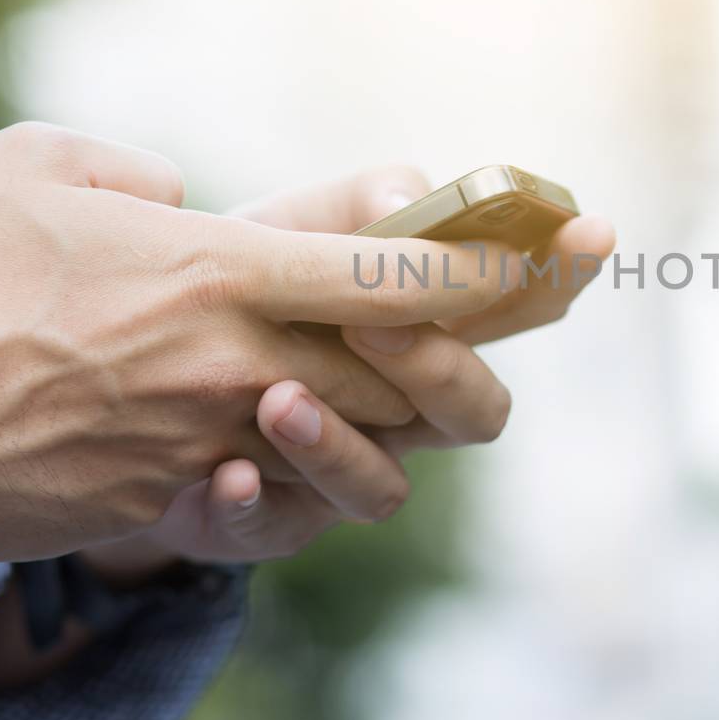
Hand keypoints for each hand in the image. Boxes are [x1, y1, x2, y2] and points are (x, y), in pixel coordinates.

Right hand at [0, 125, 506, 560]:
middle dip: (500, 347)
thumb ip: (144, 170)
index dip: (505, 263)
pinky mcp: (168, 511)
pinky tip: (295, 437)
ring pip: (377, 456)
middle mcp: (239, 367)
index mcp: (223, 270)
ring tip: (435, 374)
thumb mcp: (41, 165)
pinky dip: (313, 476)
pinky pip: (282, 507)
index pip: (403, 276)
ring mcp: (210, 450)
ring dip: (418, 419)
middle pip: (423, 378)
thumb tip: (193, 195)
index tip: (577, 241)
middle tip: (548, 298)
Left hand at [90, 167, 614, 567]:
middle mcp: (402, 414)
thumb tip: (410, 193)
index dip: (561, 273)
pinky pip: (272, 526)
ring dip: (338, 443)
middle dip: (440, 370)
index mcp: (423, 333)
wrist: (127, 378)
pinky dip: (253, 500)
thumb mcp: (286, 232)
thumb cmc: (232, 292)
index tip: (591, 231)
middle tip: (380, 324)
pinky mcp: (263, 520)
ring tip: (279, 399)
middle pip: (477, 414)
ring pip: (384, 488)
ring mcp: (340, 474)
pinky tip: (224, 472)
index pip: (513, 304)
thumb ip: (356, 207)